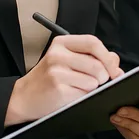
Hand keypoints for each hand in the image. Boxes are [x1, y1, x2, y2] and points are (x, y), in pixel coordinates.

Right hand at [5, 35, 122, 125]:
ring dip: (92, 87)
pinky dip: (83, 96)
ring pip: (93, 80)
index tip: (114, 68)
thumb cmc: (48, 78)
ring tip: (79, 87)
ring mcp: (56, 72)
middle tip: (98, 81)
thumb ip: (91, 56)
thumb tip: (115, 62)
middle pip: (96, 63)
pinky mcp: (58, 89)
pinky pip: (84, 93)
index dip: (108, 56)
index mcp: (62, 43)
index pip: (93, 42)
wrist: (23, 97)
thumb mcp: (67, 60)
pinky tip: (71, 95)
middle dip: (104, 76)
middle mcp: (58, 54)